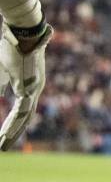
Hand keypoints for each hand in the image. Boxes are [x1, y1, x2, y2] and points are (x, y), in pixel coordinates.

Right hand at [0, 21, 52, 150]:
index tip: (2, 136)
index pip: (22, 110)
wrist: (22, 34)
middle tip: (3, 147)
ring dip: (12, 132)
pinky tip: (5, 135)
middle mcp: (35, 89)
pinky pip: (23, 111)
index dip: (12, 123)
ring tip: (2, 146)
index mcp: (29, 85)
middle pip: (25, 117)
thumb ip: (2, 84)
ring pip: (25, 117)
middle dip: (13, 133)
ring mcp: (35, 88)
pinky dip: (13, 124)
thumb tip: (1, 95)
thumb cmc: (11, 49)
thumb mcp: (2, 71)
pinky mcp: (32, 87)